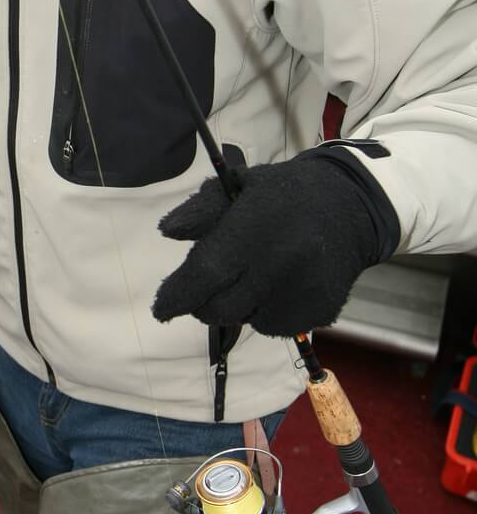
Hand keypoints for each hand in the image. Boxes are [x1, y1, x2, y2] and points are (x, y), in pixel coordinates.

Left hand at [151, 150, 397, 337]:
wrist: (351, 204)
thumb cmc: (285, 194)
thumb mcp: (239, 186)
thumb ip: (200, 211)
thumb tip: (168, 231)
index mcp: (256, 229)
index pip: (205, 274)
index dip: (178, 295)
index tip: (161, 308)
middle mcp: (281, 264)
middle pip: (220, 308)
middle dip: (203, 303)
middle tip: (210, 285)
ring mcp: (302, 292)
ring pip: (246, 320)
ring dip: (237, 306)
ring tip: (254, 274)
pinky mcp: (319, 311)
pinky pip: (275, 327)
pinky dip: (266, 313)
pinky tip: (278, 285)